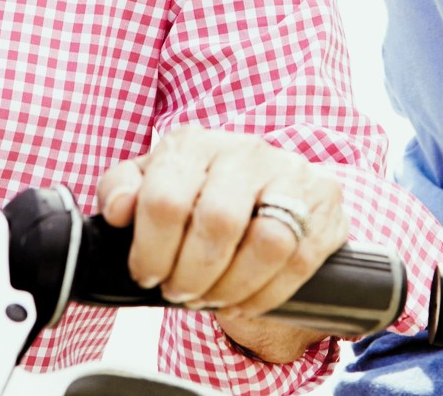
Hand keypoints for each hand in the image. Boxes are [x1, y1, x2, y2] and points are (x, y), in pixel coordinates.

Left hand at [96, 127, 346, 363]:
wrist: (260, 190)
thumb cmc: (195, 192)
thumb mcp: (148, 185)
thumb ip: (119, 189)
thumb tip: (117, 210)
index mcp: (194, 143)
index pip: (166, 199)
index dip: (151, 250)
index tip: (147, 273)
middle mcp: (245, 150)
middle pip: (219, 222)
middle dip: (193, 274)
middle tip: (180, 290)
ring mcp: (291, 172)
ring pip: (268, 243)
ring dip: (232, 286)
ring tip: (212, 296)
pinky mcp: (325, 200)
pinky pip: (300, 260)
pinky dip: (266, 294)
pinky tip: (243, 299)